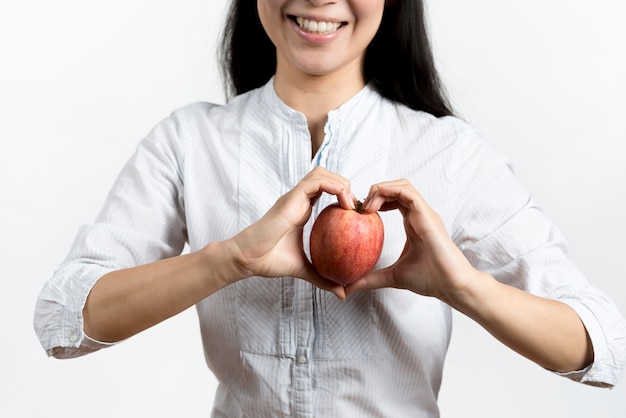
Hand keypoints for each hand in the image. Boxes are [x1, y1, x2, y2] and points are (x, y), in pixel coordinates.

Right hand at [230, 167, 354, 298]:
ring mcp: (294, 197)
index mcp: (301, 210)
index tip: (355, 214)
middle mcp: (299, 199)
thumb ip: (322, 278)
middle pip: (325, 175)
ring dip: (341, 183)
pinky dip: (335, 187)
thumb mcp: (304, 269)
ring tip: (351, 205)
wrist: (248, 259)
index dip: (342, 195)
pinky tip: (344, 205)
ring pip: (322, 173)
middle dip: (345, 185)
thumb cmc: (270, 261)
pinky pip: (317, 181)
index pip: (325, 190)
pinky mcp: (292, 198)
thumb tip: (342, 293)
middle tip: (355, 207)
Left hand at [345, 179, 479, 302]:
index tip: (359, 213)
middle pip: (396, 188)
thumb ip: (371, 279)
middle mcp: (419, 214)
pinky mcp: (426, 214)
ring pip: (401, 185)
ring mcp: (424, 212)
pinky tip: (373, 206)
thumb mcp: (392, 276)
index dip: (375, 200)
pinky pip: (407, 192)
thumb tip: (348, 288)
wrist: (451, 285)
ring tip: (366, 206)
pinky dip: (388, 191)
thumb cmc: (429, 279)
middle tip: (359, 207)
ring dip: (380, 189)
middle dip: (375, 191)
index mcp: (413, 222)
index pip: (393, 200)